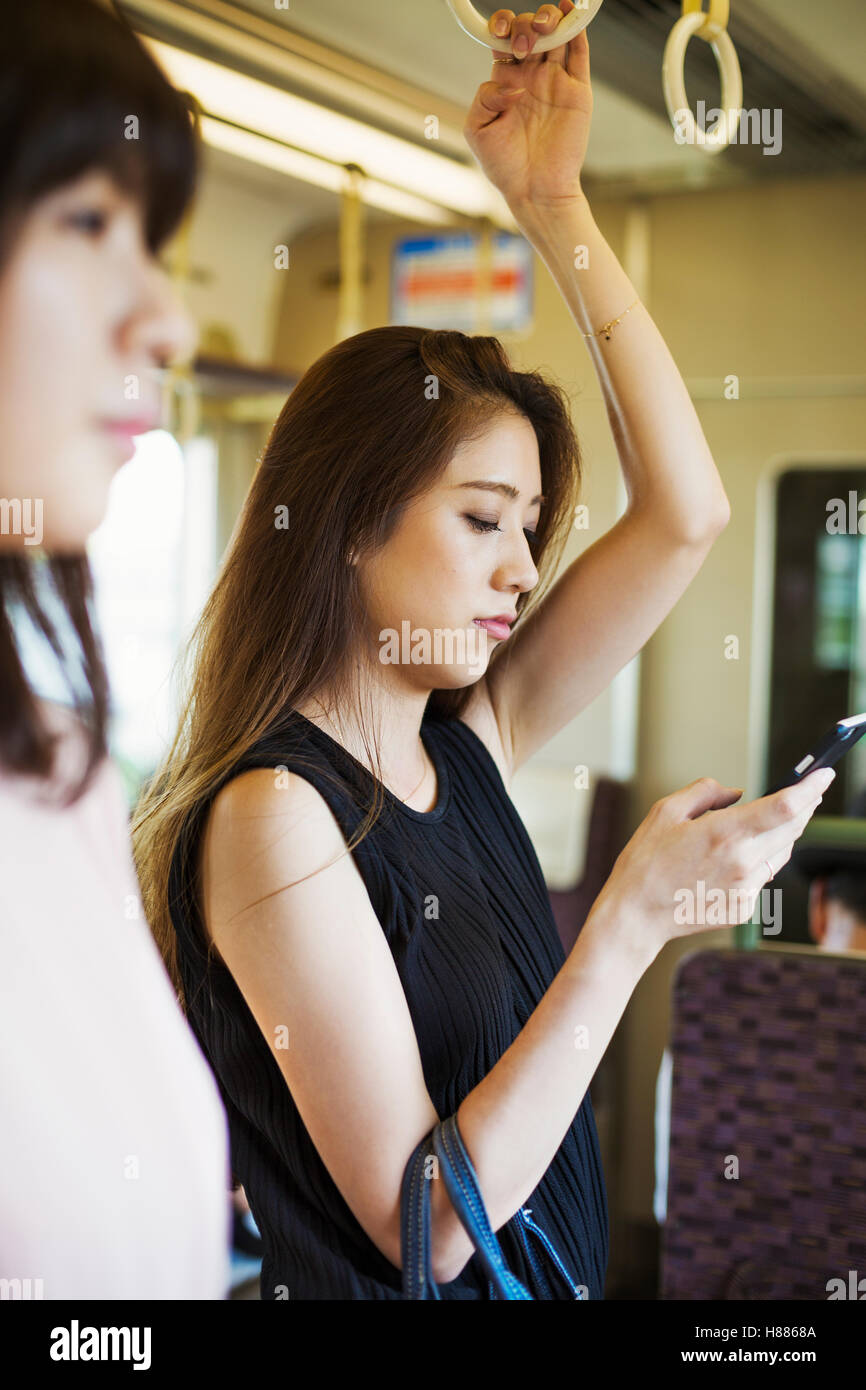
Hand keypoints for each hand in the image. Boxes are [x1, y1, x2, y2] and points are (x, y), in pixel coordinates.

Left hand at [463, 2, 592, 212]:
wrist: (535, 191)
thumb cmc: (504, 166)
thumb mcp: (478, 131)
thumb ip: (484, 98)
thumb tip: (510, 83)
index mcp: (506, 81)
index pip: (505, 40)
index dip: (503, 26)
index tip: (500, 31)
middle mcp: (531, 76)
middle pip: (532, 31)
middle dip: (527, 25)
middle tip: (525, 46)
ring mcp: (556, 81)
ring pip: (557, 35)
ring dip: (552, 19)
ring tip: (545, 26)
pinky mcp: (578, 91)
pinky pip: (581, 53)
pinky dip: (579, 28)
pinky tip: (574, 10)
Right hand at [591, 766, 835, 954]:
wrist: (636, 915)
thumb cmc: (646, 862)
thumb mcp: (665, 811)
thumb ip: (705, 792)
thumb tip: (738, 792)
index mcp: (724, 832)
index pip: (785, 806)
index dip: (810, 788)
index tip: (824, 774)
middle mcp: (742, 862)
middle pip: (793, 827)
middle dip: (805, 805)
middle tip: (808, 790)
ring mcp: (747, 889)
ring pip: (782, 852)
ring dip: (783, 833)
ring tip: (770, 821)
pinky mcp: (745, 908)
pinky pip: (764, 876)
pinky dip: (759, 860)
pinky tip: (737, 858)